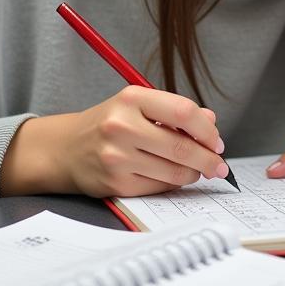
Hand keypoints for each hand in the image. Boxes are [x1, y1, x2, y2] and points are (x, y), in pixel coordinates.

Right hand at [0, 85, 227, 197]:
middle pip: (182, 146)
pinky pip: (159, 187)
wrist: (66, 149)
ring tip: (196, 170)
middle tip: (218, 165)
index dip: (207, 130)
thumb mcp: (138, 105)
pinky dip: (172, 183)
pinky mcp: (116, 183)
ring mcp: (117, 156)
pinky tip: (172, 176)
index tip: (217, 142)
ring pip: (174, 171)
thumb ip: (174, 112)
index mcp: (132, 98)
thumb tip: (211, 121)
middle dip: (208, 159)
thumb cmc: (109, 124)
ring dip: (193, 174)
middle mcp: (122, 126)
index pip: (183, 112)